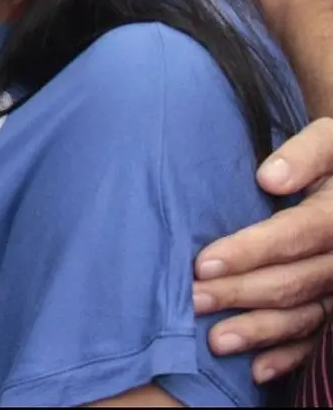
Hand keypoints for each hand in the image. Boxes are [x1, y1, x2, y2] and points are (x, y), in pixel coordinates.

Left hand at [193, 119, 332, 382]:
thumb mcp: (332, 141)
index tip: (203, 262)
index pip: (295, 235)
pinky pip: (318, 339)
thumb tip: (269, 178)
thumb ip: (305, 154)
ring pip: (302, 316)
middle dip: (240, 292)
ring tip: (215, 341)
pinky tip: (258, 371)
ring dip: (258, 331)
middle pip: (292, 281)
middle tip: (192, 299)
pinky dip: (290, 358)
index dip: (249, 250)